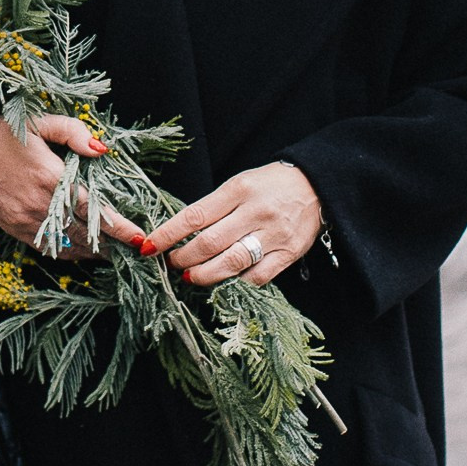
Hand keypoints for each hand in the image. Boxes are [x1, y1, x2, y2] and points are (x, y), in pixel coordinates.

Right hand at [0, 113, 129, 255]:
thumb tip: (102, 148)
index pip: (94, 209)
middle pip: (85, 232)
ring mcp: (27, 220)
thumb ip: (73, 131)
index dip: (119, 227)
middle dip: (113, 243)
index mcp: (50, 177)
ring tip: (114, 251)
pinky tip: (82, 250)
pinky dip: (68, 253)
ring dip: (93, 251)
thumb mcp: (38, 121)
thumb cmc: (1, 133)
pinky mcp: (15, 229)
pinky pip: (48, 248)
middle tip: (134, 247)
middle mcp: (40, 204)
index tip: (139, 238)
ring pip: (68, 245)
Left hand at [141, 160, 322, 289]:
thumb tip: (180, 234)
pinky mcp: (289, 253)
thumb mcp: (239, 184)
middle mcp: (255, 212)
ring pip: (231, 263)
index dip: (167, 234)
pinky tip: (226, 279)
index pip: (194, 215)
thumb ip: (214, 207)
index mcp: (239, 189)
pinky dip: (237, 281)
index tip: (149, 246)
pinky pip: (257, 276)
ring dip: (204, 274)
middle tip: (172, 262)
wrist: (317, 184)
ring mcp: (274, 234)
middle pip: (209, 243)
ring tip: (191, 275)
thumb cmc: (270, 184)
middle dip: (183, 258)